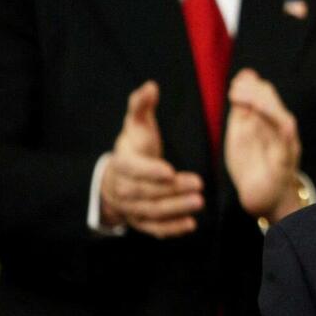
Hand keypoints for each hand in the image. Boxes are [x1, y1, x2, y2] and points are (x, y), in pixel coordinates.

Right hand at [100, 81, 203, 237]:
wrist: (117, 178)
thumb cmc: (134, 147)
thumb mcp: (136, 125)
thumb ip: (141, 106)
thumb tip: (151, 85)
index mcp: (122, 163)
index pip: (132, 169)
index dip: (149, 171)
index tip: (170, 170)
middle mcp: (123, 188)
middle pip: (145, 192)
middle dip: (171, 190)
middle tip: (198, 185)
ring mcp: (131, 207)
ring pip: (151, 211)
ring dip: (175, 209)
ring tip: (198, 202)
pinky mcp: (141, 221)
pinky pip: (153, 228)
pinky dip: (170, 229)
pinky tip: (190, 225)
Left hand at [224, 69, 303, 223]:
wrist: (263, 197)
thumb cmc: (253, 164)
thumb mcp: (241, 133)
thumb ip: (241, 108)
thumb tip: (245, 75)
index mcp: (268, 121)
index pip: (264, 93)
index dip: (251, 85)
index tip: (235, 84)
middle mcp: (279, 129)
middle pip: (274, 103)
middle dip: (256, 93)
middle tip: (236, 92)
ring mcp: (285, 146)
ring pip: (284, 121)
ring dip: (270, 109)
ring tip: (252, 104)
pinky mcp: (285, 165)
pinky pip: (289, 148)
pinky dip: (287, 136)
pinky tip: (283, 127)